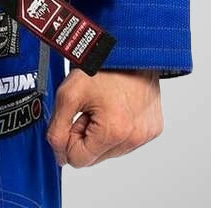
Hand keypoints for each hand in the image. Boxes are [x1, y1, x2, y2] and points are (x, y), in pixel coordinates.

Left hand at [46, 68, 162, 167]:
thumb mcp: (68, 95)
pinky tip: (115, 107)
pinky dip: (116, 128)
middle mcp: (134, 138)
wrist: (127, 49)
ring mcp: (146, 134)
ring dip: (100, 132)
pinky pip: (126, 141)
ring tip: (103, 105)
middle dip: (85, 135)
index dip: (69, 138)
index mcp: (114, 132)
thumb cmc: (101, 66)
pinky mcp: (153, 129)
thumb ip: (57, 130)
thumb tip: (59, 156)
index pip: (78, 160)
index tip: (75, 117)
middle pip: (95, 157)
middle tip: (89, 108)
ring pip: (110, 151)